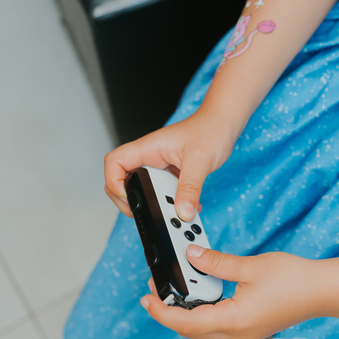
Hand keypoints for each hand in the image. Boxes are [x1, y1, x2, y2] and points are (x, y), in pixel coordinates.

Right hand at [103, 109, 240, 220]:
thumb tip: (183, 212)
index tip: (129, 198)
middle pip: (123, 181)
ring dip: (155, 205)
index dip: (114, 182)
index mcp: (148, 148)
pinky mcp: (170, 174)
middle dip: (132, 200)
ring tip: (172, 214)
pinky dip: (171, 204)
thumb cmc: (210, 130)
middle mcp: (149, 157)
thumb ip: (190, 188)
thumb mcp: (200, 160)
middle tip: (148, 212)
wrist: (224, 124)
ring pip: (144, 190)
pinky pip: (162, 193)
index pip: (115, 162)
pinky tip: (186, 208)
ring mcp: (159, 167)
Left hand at [139, 246, 329, 338]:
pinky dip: (202, 312)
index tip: (147, 298)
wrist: (323, 292)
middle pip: (190, 330)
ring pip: (202, 329)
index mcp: (235, 321)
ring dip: (185, 313)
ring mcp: (243, 335)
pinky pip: (216, 326)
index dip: (162, 312)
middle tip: (154, 289)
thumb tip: (190, 256)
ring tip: (173, 289)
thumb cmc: (293, 279)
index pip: (186, 323)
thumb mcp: (250, 266)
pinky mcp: (249, 329)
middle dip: (169, 311)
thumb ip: (215, 262)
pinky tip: (198, 294)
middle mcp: (237, 334)